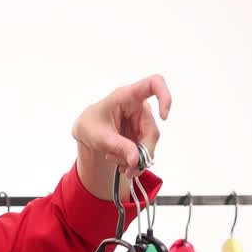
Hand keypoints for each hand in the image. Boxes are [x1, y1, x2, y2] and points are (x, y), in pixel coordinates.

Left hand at [72, 74, 171, 199]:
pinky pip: (144, 151)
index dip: (165, 97)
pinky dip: (133, 161)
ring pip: (149, 144)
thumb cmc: (90, 126)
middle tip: (130, 168)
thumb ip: (119, 146)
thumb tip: (137, 160)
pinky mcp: (141, 134)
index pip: (154, 83)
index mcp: (127, 96)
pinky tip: (121, 165)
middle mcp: (138, 107)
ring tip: (119, 167)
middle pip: (152, 130)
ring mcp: (141, 121)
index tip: (164, 117)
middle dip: (142, 152)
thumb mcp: (100, 137)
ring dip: (135, 160)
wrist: (86, 133)